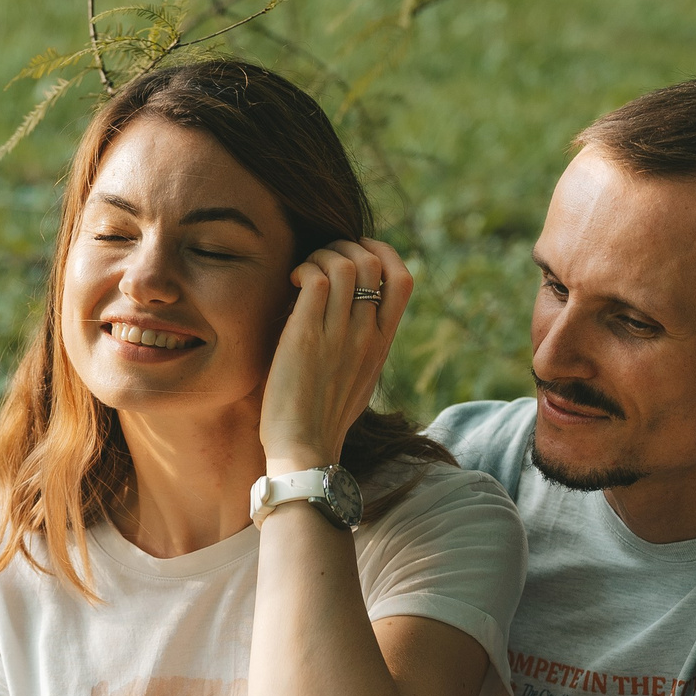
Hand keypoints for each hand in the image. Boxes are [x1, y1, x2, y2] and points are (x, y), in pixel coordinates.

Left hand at [259, 237, 414, 472]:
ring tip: (303, 272)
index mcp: (383, 343)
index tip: (357, 252)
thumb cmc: (324, 418)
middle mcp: (367, 335)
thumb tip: (356, 316)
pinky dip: (303, 269)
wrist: (304, 449)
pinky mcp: (307, 337)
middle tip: (320, 259)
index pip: (404, 278)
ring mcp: (339, 335)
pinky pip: (315, 279)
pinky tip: (291, 282)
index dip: (383, 252)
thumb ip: (364, 346)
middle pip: (372, 262)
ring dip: (320, 254)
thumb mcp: (360, 378)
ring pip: (344, 264)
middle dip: (344, 246)